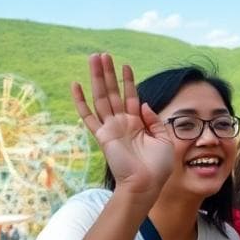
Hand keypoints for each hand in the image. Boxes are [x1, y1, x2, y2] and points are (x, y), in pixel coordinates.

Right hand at [73, 53, 173, 198]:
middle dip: (107, 73)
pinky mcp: (103, 135)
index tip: (125, 65)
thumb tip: (143, 104)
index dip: (127, 81)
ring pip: (101, 97)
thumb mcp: (164, 139)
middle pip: (112, 92)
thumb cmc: (158, 167)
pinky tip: (76, 85)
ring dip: (97, 78)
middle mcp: (122, 123)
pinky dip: (80, 101)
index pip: (129, 96)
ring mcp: (111, 128)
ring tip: (93, 58)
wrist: (146, 184)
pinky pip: (88, 116)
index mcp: (136, 123)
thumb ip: (154, 120)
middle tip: (101, 54)